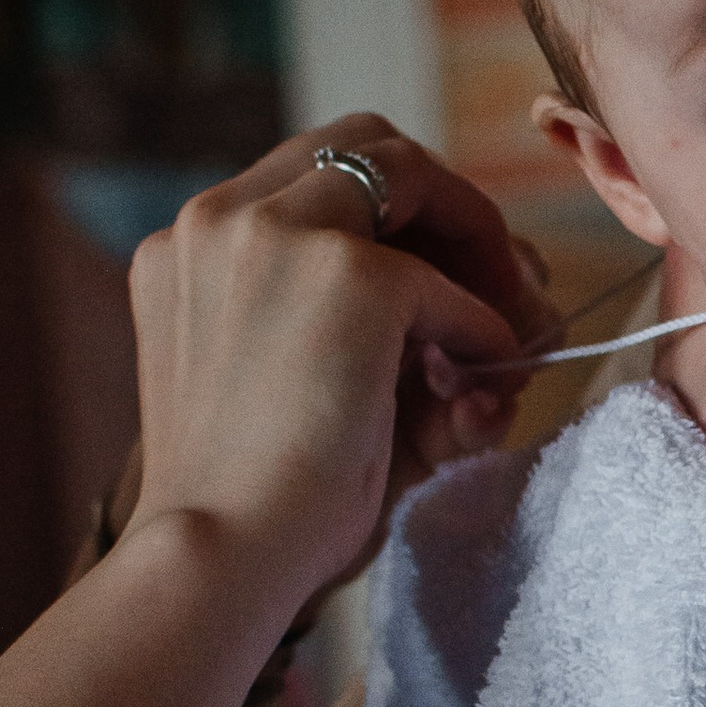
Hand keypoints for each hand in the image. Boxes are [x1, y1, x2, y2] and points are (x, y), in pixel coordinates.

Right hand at [124, 119, 557, 621]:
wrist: (220, 561)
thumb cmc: (261, 510)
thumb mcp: (316, 398)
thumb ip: (399, 350)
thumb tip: (517, 334)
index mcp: (188, 248)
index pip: (310, 175)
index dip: (395, 214)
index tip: (443, 279)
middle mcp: (218, 220)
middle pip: (364, 145)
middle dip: (443, 203)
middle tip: (493, 283)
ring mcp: (276, 234)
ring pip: (411, 174)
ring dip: (473, 242)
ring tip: (503, 327)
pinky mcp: (348, 274)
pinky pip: (451, 286)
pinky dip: (483, 331)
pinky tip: (478, 393)